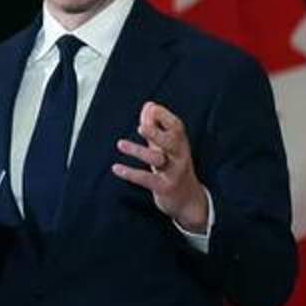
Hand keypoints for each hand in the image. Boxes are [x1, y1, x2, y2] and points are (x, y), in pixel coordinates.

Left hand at [112, 101, 207, 232]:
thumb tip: (148, 105)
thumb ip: (156, 127)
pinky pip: (147, 179)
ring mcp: (173, 172)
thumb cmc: (173, 166)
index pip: (176, 126)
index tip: (150, 108)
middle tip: (141, 126)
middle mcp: (179, 156)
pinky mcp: (165, 187)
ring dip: (138, 151)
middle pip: (171, 141)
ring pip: (157, 159)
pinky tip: (116, 168)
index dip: (164, 115)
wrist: (189, 200)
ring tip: (120, 143)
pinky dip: (130, 173)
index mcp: (180, 143)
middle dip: (157, 133)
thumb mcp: (166, 147)